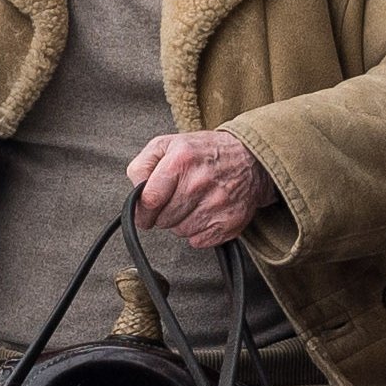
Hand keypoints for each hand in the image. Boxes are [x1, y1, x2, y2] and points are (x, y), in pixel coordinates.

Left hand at [127, 129, 274, 250]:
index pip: (149, 201)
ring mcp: (217, 204)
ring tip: (193, 203)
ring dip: (181, 222)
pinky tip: (206, 212)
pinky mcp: (230, 222)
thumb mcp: (167, 144)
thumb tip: (136, 191)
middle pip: (163, 220)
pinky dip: (199, 232)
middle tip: (176, 199)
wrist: (250, 158)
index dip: (142, 211)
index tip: (145, 212)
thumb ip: (142, 166)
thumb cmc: (205, 152)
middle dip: (164, 214)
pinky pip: (199, 241)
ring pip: (180, 232)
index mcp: (180, 161)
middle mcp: (199, 182)